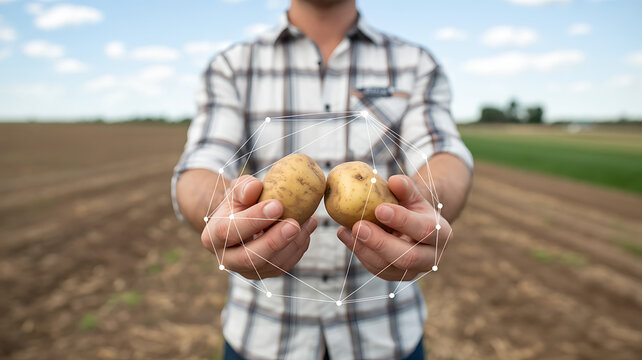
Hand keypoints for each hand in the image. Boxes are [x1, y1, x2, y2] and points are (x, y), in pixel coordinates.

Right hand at [201, 175, 316, 279]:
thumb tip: (254, 188)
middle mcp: (227, 259)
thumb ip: (243, 188)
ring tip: (307, 220)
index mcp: (213, 237)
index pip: (230, 231)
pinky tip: (308, 227)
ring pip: (272, 264)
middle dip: (274, 241)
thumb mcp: (237, 190)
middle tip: (294, 224)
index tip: (277, 204)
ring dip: (293, 243)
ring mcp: (248, 271)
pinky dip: (299, 246)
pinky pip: (285, 265)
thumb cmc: (239, 201)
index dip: (253, 219)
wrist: (244, 219)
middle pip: (250, 258)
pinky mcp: (266, 272)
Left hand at [337, 175, 449, 280]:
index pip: (424, 230)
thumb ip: (406, 188)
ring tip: (345, 229)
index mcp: (441, 234)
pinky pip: (375, 269)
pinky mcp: (394, 276)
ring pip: (387, 267)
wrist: (413, 227)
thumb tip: (394, 181)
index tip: (379, 209)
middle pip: (407, 257)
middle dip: (380, 242)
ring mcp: (413, 271)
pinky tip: (345, 235)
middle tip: (358, 226)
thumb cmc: (413, 208)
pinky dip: (358, 252)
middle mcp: (431, 258)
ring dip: (363, 248)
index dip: (402, 220)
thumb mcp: (413, 195)